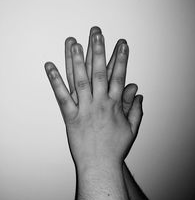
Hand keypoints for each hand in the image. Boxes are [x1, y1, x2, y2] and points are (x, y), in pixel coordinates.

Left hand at [44, 27, 142, 169]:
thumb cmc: (114, 149)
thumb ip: (135, 109)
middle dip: (98, 51)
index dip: (121, 59)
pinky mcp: (70, 117)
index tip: (121, 44)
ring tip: (73, 43)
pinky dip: (55, 81)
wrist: (100, 165)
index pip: (119, 76)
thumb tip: (138, 93)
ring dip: (76, 61)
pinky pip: (62, 97)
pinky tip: (50, 67)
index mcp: (114, 105)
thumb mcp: (132, 129)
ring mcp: (84, 109)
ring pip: (80, 80)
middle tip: (96, 34)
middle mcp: (99, 103)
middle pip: (98, 73)